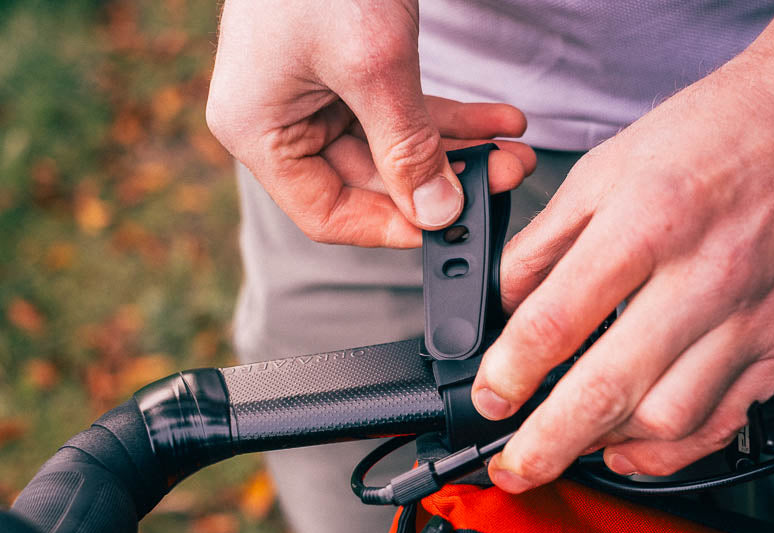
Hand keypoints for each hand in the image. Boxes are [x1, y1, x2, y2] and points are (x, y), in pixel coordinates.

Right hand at [206, 0, 534, 247]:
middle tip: (507, 173)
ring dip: (457, 148)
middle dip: (445, 177)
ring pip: (393, 146)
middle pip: (369, 179)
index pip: (326, 212)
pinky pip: (398, 108)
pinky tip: (497, 120)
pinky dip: (448, 115)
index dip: (391, 227)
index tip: (450, 225)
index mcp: (258, 129)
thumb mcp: (374, 66)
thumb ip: (407, 147)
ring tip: (515, 149)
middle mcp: (279, 117)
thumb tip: (438, 212)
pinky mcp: (343, 66)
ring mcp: (312, 90)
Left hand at [471, 0, 773, 492]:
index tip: (489, 399)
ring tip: (574, 441)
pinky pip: (724, 424)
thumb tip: (500, 306)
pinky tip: (635, 446)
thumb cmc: (716, 135)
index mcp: (648, 221)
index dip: (507, 374)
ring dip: (606, 446)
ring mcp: (755, 318)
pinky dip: (670, 450)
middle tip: (513, 468)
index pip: (556, 322)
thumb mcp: (606, 169)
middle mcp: (706, 275)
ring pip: (666, 421)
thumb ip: (546, 243)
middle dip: (544, 444)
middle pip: (608, 390)